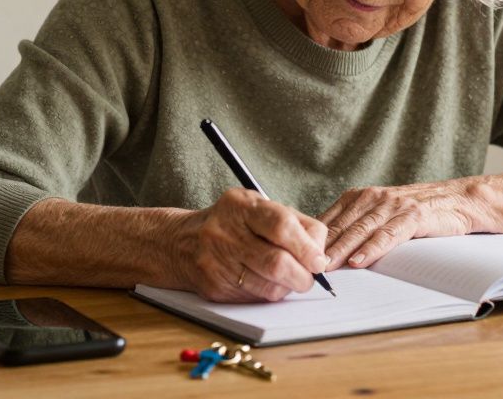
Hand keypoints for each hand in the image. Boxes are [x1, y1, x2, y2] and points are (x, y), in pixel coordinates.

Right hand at [169, 189, 328, 302]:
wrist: (181, 243)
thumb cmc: (232, 223)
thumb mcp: (259, 208)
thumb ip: (295, 223)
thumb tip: (321, 253)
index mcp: (241, 206)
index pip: (281, 226)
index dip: (306, 247)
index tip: (319, 261)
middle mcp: (225, 232)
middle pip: (276, 262)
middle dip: (303, 276)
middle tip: (310, 277)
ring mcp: (216, 261)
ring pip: (268, 286)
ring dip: (288, 287)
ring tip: (291, 280)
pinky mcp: (214, 286)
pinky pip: (254, 297)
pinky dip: (269, 293)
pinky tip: (268, 283)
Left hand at [318, 181, 483, 269]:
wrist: (460, 199)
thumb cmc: (418, 212)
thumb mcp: (382, 214)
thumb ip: (357, 225)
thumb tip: (325, 250)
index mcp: (361, 196)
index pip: (329, 219)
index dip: (312, 240)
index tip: (296, 257)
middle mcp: (374, 197)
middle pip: (341, 225)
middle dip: (321, 248)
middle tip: (303, 266)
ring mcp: (393, 205)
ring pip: (361, 230)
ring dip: (341, 250)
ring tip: (326, 267)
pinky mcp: (414, 216)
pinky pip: (388, 234)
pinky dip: (372, 248)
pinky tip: (359, 261)